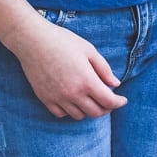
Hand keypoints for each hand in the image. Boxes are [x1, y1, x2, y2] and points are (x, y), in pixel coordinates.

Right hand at [8, 19, 127, 119]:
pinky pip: (61, 114)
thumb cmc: (62, 41)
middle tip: (108, 99)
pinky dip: (70, 110)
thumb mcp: (88, 50)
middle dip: (106, 108)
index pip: (108, 101)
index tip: (123, 100)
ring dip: (88, 110)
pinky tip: (72, 100)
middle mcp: (73, 94)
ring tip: (90, 98)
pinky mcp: (45, 99)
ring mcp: (58, 98)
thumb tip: (116, 84)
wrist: (33, 41)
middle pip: (95, 112)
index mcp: (87, 81)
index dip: (119, 103)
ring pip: (79, 116)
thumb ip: (104, 69)